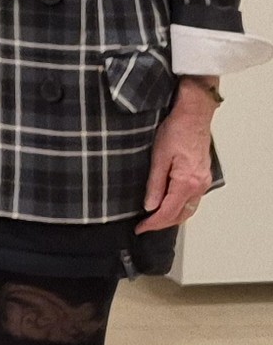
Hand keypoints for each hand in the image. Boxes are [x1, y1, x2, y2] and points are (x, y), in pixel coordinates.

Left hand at [139, 79, 219, 230]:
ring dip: (173, 217)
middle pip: (181, 215)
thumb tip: (150, 205)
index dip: (153, 223)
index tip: (140, 228)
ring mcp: (204, 181)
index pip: (169, 212)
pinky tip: (170, 204)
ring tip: (155, 219)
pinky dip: (181, 207)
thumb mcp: (158, 157)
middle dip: (163, 224)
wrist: (193, 116)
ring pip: (189, 209)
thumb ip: (155, 184)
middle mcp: (199, 185)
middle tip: (145, 226)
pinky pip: (193, 199)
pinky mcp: (203, 176)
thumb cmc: (176, 130)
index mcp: (187, 182)